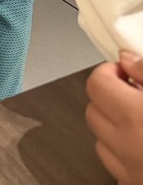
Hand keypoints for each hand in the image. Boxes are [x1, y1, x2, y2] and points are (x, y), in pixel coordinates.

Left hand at [86, 53, 142, 183]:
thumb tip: (126, 58)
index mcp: (137, 115)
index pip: (97, 82)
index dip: (110, 72)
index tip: (127, 73)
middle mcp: (127, 144)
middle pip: (93, 109)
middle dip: (110, 98)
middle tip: (135, 95)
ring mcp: (129, 171)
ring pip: (100, 139)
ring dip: (115, 126)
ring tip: (141, 121)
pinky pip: (114, 166)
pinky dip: (122, 154)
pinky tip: (142, 147)